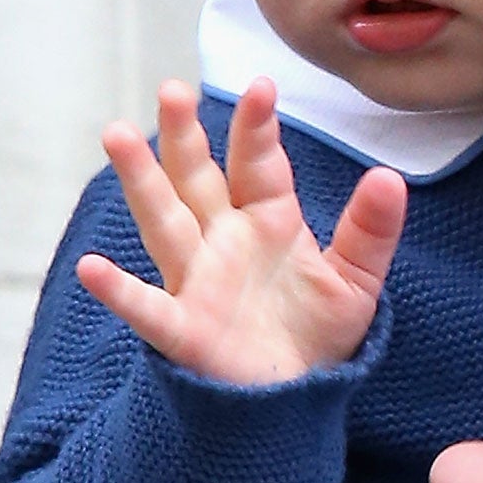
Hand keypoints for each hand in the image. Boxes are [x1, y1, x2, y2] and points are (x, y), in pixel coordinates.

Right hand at [76, 78, 406, 386]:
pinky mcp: (184, 331)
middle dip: (184, 135)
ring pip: (164, 222)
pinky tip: (92, 268)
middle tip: (171, 90)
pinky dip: (119, 291)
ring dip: (141, 181)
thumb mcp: (358, 278)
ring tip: (116, 135)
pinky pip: (147, 309)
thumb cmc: (320, 332)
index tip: (261, 85)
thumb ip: (371, 230)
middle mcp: (225, 242)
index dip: (256, 127)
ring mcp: (198, 282)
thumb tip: (390, 176)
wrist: (300, 397)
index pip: (258, 164)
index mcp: (269, 222)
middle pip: (197, 179)